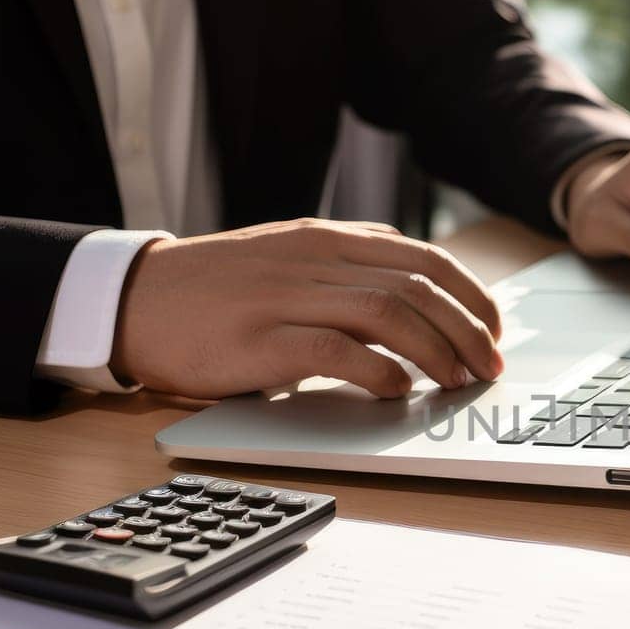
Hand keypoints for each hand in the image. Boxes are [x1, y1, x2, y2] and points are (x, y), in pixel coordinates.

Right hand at [111, 218, 502, 398]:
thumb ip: (347, 266)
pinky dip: (378, 371)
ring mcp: (287, 296)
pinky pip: (336, 351)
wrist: (134, 299)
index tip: (494, 330)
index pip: (424, 257)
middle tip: (489, 367)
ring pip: (388, 313)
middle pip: (418, 286)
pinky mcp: (260, 339)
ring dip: (436, 351)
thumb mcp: (290, 258)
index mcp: (328, 239)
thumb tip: (416, 289)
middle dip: (468, 329)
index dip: (472, 295)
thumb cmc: (217, 289)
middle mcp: (315, 260)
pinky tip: (398, 390)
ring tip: (457, 381)